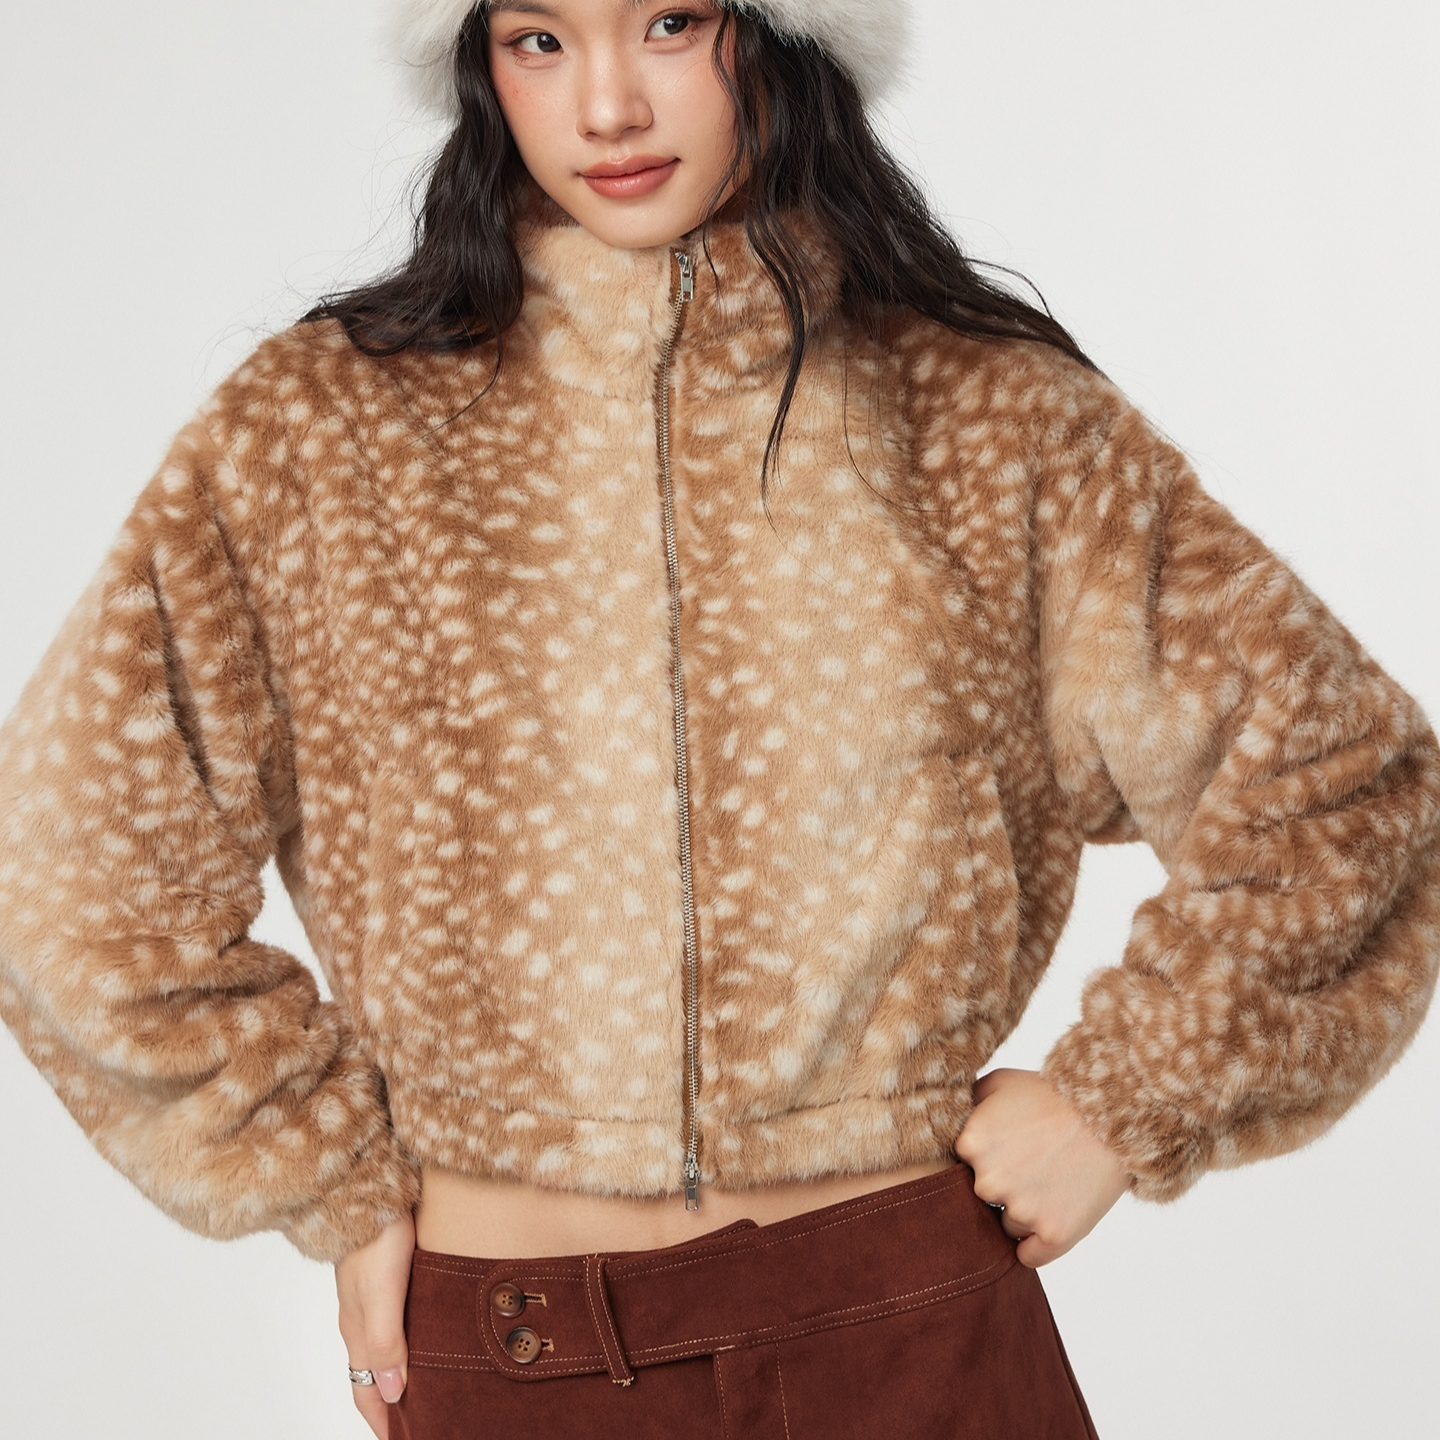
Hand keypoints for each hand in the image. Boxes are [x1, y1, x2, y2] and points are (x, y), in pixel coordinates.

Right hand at [335, 1211, 415, 1438]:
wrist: (366, 1177)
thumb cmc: (374, 1231)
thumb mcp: (381, 1291)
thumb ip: (385, 1341)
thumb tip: (394, 1393)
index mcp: (357, 1327)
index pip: (365, 1389)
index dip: (383, 1420)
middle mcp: (361, 1314)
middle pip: (375, 1370)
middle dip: (394, 1400)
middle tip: (422, 1420)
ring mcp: (371, 1291)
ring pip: (386, 1342)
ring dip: (403, 1367)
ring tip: (430, 1383)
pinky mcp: (387, 1269)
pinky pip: (396, 1315)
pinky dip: (409, 1335)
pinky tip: (429, 1329)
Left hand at [954, 1067, 1130, 1268]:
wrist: (1112, 1115)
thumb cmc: (1054, 1095)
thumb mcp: (1000, 1083)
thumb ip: (966, 1105)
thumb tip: (947, 1120)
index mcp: (970, 1144)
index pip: (959, 1170)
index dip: (984, 1163)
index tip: (1005, 1152)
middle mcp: (989, 1182)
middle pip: (983, 1200)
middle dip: (1003, 1188)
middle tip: (1030, 1168)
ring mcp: (1022, 1210)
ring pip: (1008, 1227)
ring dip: (1024, 1213)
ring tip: (1051, 1183)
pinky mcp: (1055, 1235)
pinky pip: (1029, 1255)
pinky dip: (1039, 1244)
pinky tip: (1054, 1215)